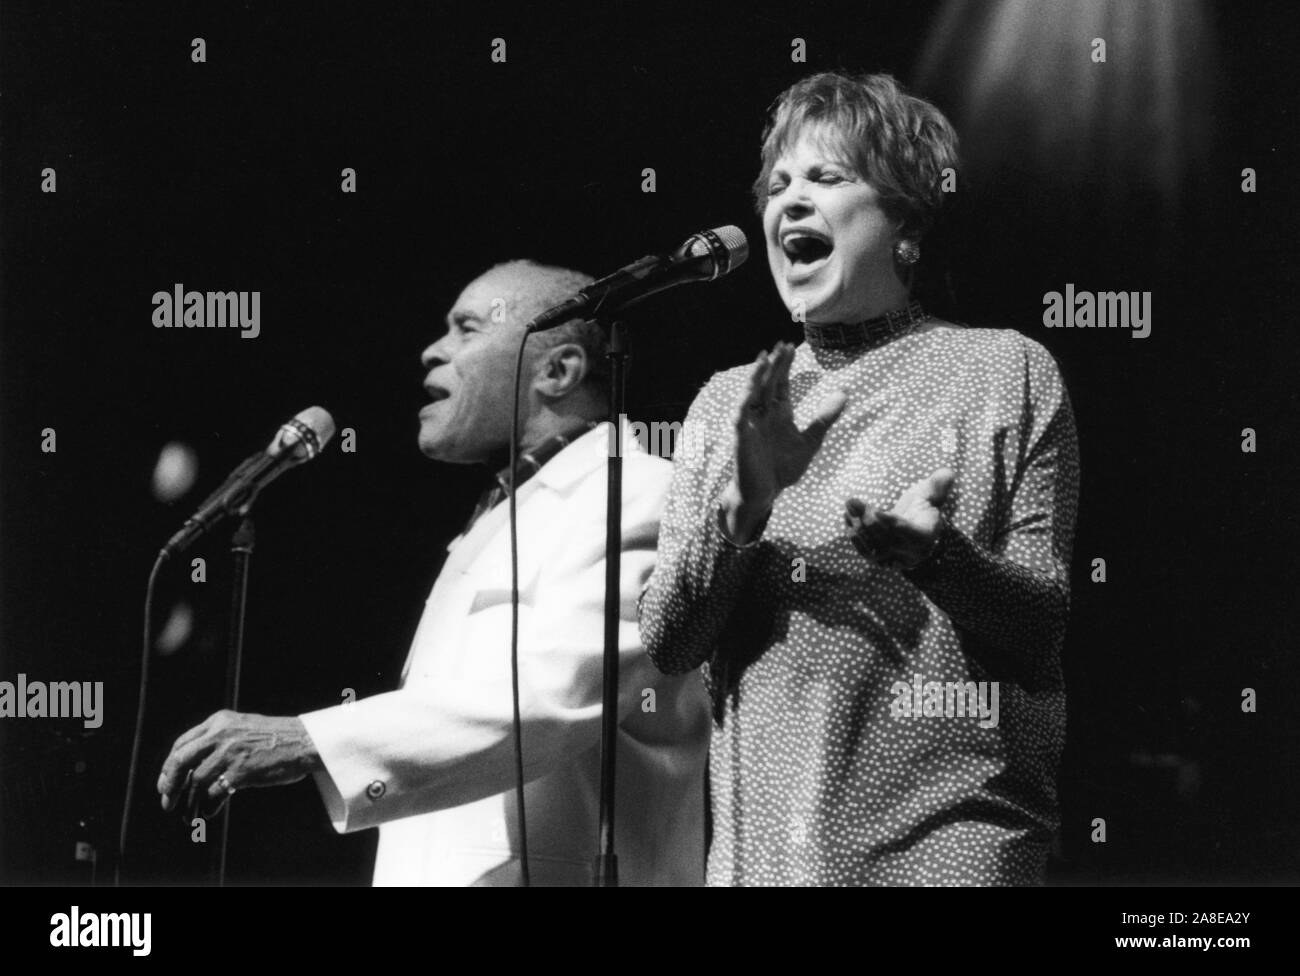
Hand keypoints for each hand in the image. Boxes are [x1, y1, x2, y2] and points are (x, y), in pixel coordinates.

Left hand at [157, 710, 320, 812]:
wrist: (305, 742)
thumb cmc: (276, 738)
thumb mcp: (243, 728)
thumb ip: (218, 740)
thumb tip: (192, 768)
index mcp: (219, 721)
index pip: (181, 744)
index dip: (168, 767)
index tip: (165, 784)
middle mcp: (221, 734)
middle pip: (180, 761)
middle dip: (169, 784)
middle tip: (167, 801)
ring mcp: (230, 752)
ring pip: (196, 781)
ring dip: (190, 802)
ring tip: (189, 814)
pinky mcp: (242, 771)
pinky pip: (214, 793)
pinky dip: (208, 806)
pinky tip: (209, 812)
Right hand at [724, 342, 846, 541]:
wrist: (765, 495)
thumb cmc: (782, 468)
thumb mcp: (810, 441)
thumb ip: (825, 418)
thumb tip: (844, 394)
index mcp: (778, 414)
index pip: (780, 384)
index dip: (784, 366)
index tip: (790, 347)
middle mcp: (763, 416)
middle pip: (767, 385)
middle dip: (773, 365)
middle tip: (781, 345)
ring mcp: (751, 426)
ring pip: (751, 396)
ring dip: (756, 378)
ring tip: (763, 359)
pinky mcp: (741, 440)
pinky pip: (740, 419)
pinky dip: (743, 405)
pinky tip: (748, 393)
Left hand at [845, 468, 954, 569]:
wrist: (916, 531)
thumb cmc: (923, 509)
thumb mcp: (931, 495)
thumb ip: (937, 485)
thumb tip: (947, 472)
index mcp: (925, 535)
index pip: (907, 531)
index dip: (890, 523)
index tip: (873, 511)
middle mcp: (911, 552)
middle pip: (887, 540)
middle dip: (868, 521)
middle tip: (852, 501)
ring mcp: (896, 560)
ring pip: (874, 548)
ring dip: (858, 528)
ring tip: (849, 506)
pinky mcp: (882, 562)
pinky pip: (866, 552)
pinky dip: (855, 537)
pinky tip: (848, 518)